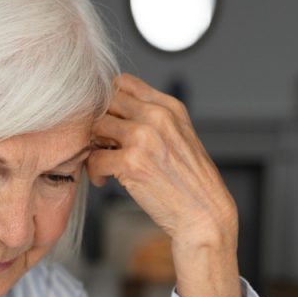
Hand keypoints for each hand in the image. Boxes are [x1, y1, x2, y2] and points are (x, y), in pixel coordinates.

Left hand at [86, 74, 237, 251]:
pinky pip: (94, 158)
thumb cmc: (190, 181)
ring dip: (93, 146)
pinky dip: (94, 172)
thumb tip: (116, 113)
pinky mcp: (131, 163)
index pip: (125, 83)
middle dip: (99, 123)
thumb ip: (153, 119)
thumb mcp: (180, 136)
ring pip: (96, 127)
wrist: (204, 213)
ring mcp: (144, 138)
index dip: (109, 101)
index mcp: (170, 107)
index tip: (109, 120)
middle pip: (106, 102)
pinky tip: (105, 180)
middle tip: (102, 143)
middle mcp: (158, 117)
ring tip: (103, 163)